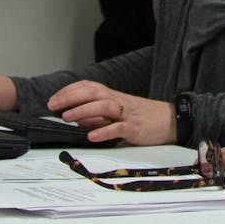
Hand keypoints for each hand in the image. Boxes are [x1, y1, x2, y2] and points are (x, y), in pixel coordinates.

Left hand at [47, 80, 174, 145]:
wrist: (171, 120)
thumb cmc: (142, 116)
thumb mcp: (117, 113)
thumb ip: (97, 116)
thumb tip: (77, 119)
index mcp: (113, 96)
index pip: (87, 87)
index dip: (68, 91)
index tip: (53, 100)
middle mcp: (118, 101)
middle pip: (93, 92)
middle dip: (70, 97)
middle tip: (53, 106)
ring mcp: (127, 114)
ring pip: (104, 107)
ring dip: (83, 111)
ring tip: (67, 118)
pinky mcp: (135, 128)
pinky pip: (118, 128)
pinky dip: (104, 132)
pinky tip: (91, 136)